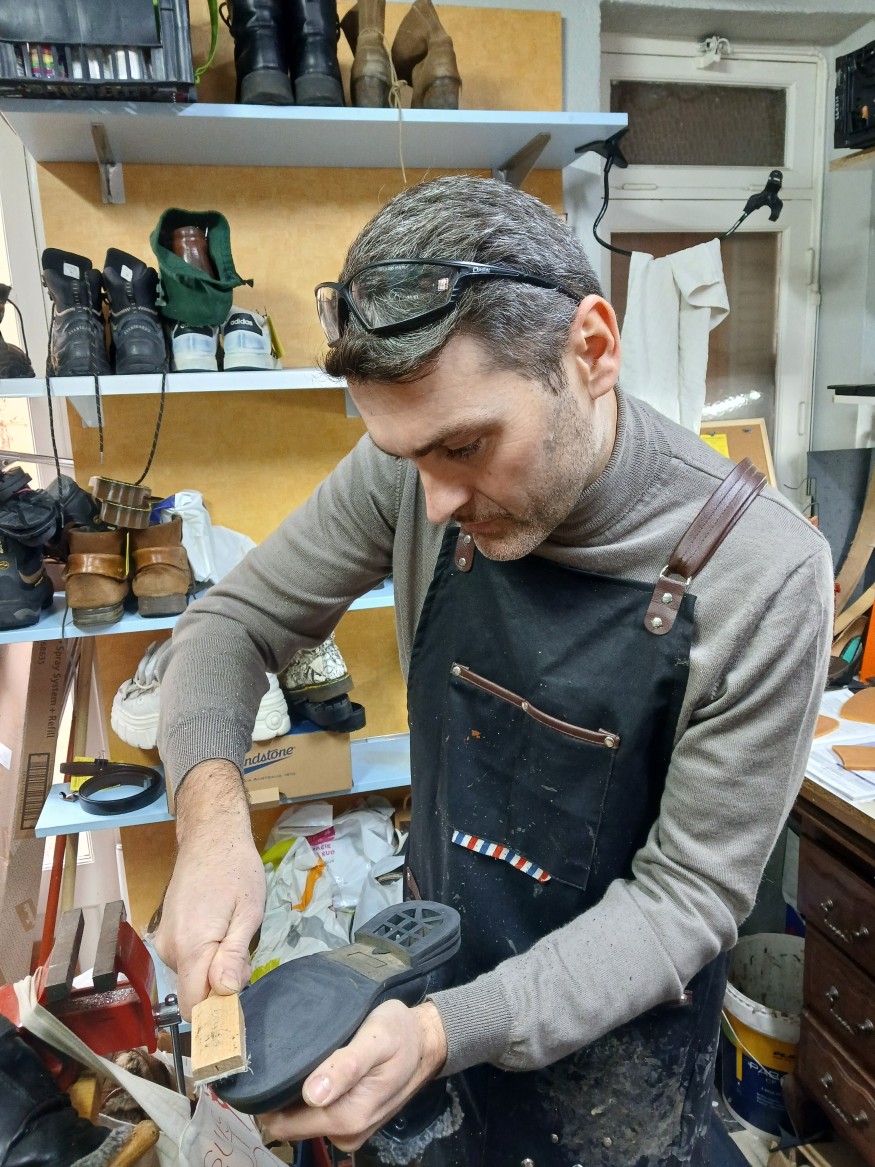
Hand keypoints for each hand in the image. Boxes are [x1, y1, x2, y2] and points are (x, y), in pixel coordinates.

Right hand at [154, 761, 264, 1018]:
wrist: (210, 836)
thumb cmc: (235, 869)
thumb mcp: (248, 912)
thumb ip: (235, 954)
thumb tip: (225, 993)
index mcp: (191, 946)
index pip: (196, 1006)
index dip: (217, 1020)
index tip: (239, 1023)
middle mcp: (169, 949)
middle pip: (195, 993)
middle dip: (221, 992)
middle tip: (247, 962)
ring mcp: (164, 941)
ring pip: (192, 976)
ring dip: (214, 971)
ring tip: (236, 936)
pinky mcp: (166, 934)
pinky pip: (187, 960)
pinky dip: (205, 957)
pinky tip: (221, 930)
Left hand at [260, 1000, 447, 1151]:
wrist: (426, 1041)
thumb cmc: (400, 1033)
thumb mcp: (376, 1039)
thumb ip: (346, 1066)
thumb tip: (313, 1094)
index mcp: (348, 1117)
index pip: (285, 1123)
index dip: (268, 1099)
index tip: (264, 1067)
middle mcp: (345, 1133)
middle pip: (290, 1123)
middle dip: (280, 1095)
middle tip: (279, 1055)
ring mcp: (349, 1130)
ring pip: (301, 1119)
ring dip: (294, 1094)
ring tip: (296, 1058)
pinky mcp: (351, 1122)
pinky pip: (317, 1114)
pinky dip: (309, 1095)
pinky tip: (312, 1069)